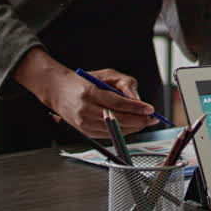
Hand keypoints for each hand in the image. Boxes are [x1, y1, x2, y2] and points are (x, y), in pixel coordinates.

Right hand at [15, 49, 154, 138]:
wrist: (58, 91)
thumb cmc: (85, 81)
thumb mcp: (106, 75)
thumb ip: (124, 84)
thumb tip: (139, 101)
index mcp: (90, 92)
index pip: (117, 103)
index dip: (136, 108)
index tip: (150, 109)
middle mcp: (85, 110)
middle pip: (117, 119)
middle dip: (138, 120)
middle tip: (152, 118)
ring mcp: (83, 124)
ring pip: (114, 130)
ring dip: (133, 128)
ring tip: (145, 122)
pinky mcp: (84, 132)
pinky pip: (108, 135)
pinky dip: (122, 132)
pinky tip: (132, 126)